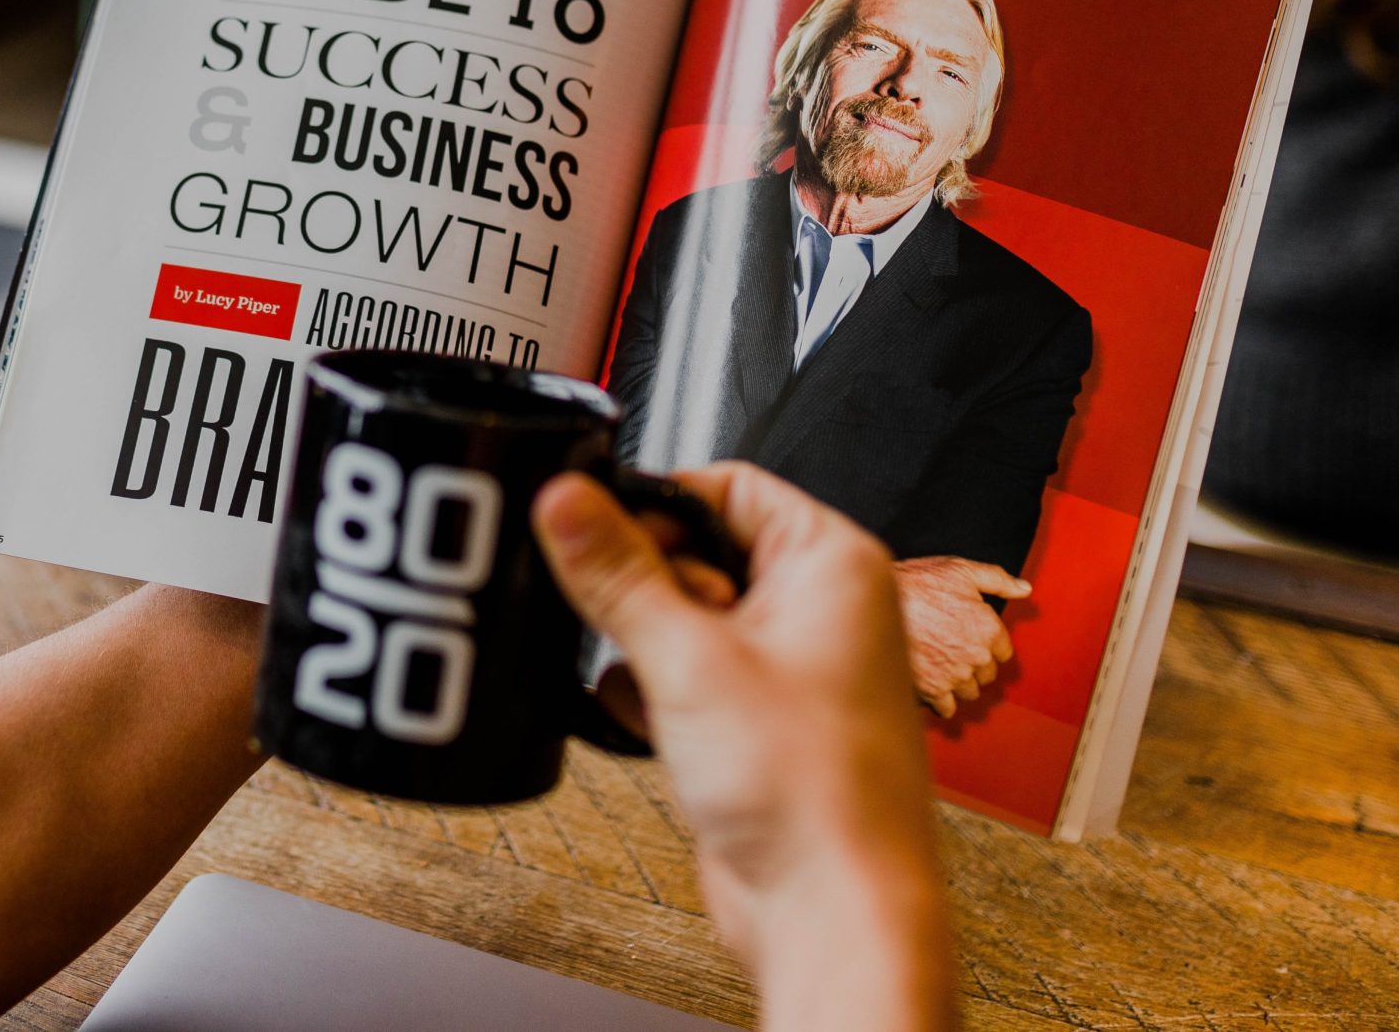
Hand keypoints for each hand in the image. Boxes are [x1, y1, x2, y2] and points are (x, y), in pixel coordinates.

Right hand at [535, 465, 953, 1030]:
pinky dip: (652, 691)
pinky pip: (684, 677)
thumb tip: (568, 499)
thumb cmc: (815, 795)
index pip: (726, 485)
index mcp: (830, 564)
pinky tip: (640, 718)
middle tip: (624, 617)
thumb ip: (616, 572)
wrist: (828, 913)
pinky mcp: (754, 723)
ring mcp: (786, 669)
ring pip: (684, 617)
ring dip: (646, 644)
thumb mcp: (688, 659)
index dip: (655, 503)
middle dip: (646, 586)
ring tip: (649, 682)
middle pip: (697, 549)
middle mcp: (818, 609)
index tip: (594, 525)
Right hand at [892, 558, 1026, 717]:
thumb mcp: (959, 570)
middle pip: (986, 675)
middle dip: (972, 665)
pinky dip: (939, 700)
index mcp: (989, 628)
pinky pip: (947, 708)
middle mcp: (977, 655)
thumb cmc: (917, 583)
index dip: (985, 644)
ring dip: (957, 683)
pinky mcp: (933, 690)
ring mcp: (955, 675)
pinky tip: (928, 683)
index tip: (967, 637)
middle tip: (949, 649)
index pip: (1003, 653)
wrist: (874, 602)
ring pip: (968, 692)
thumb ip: (997, 579)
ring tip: (936, 665)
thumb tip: (1024, 589)